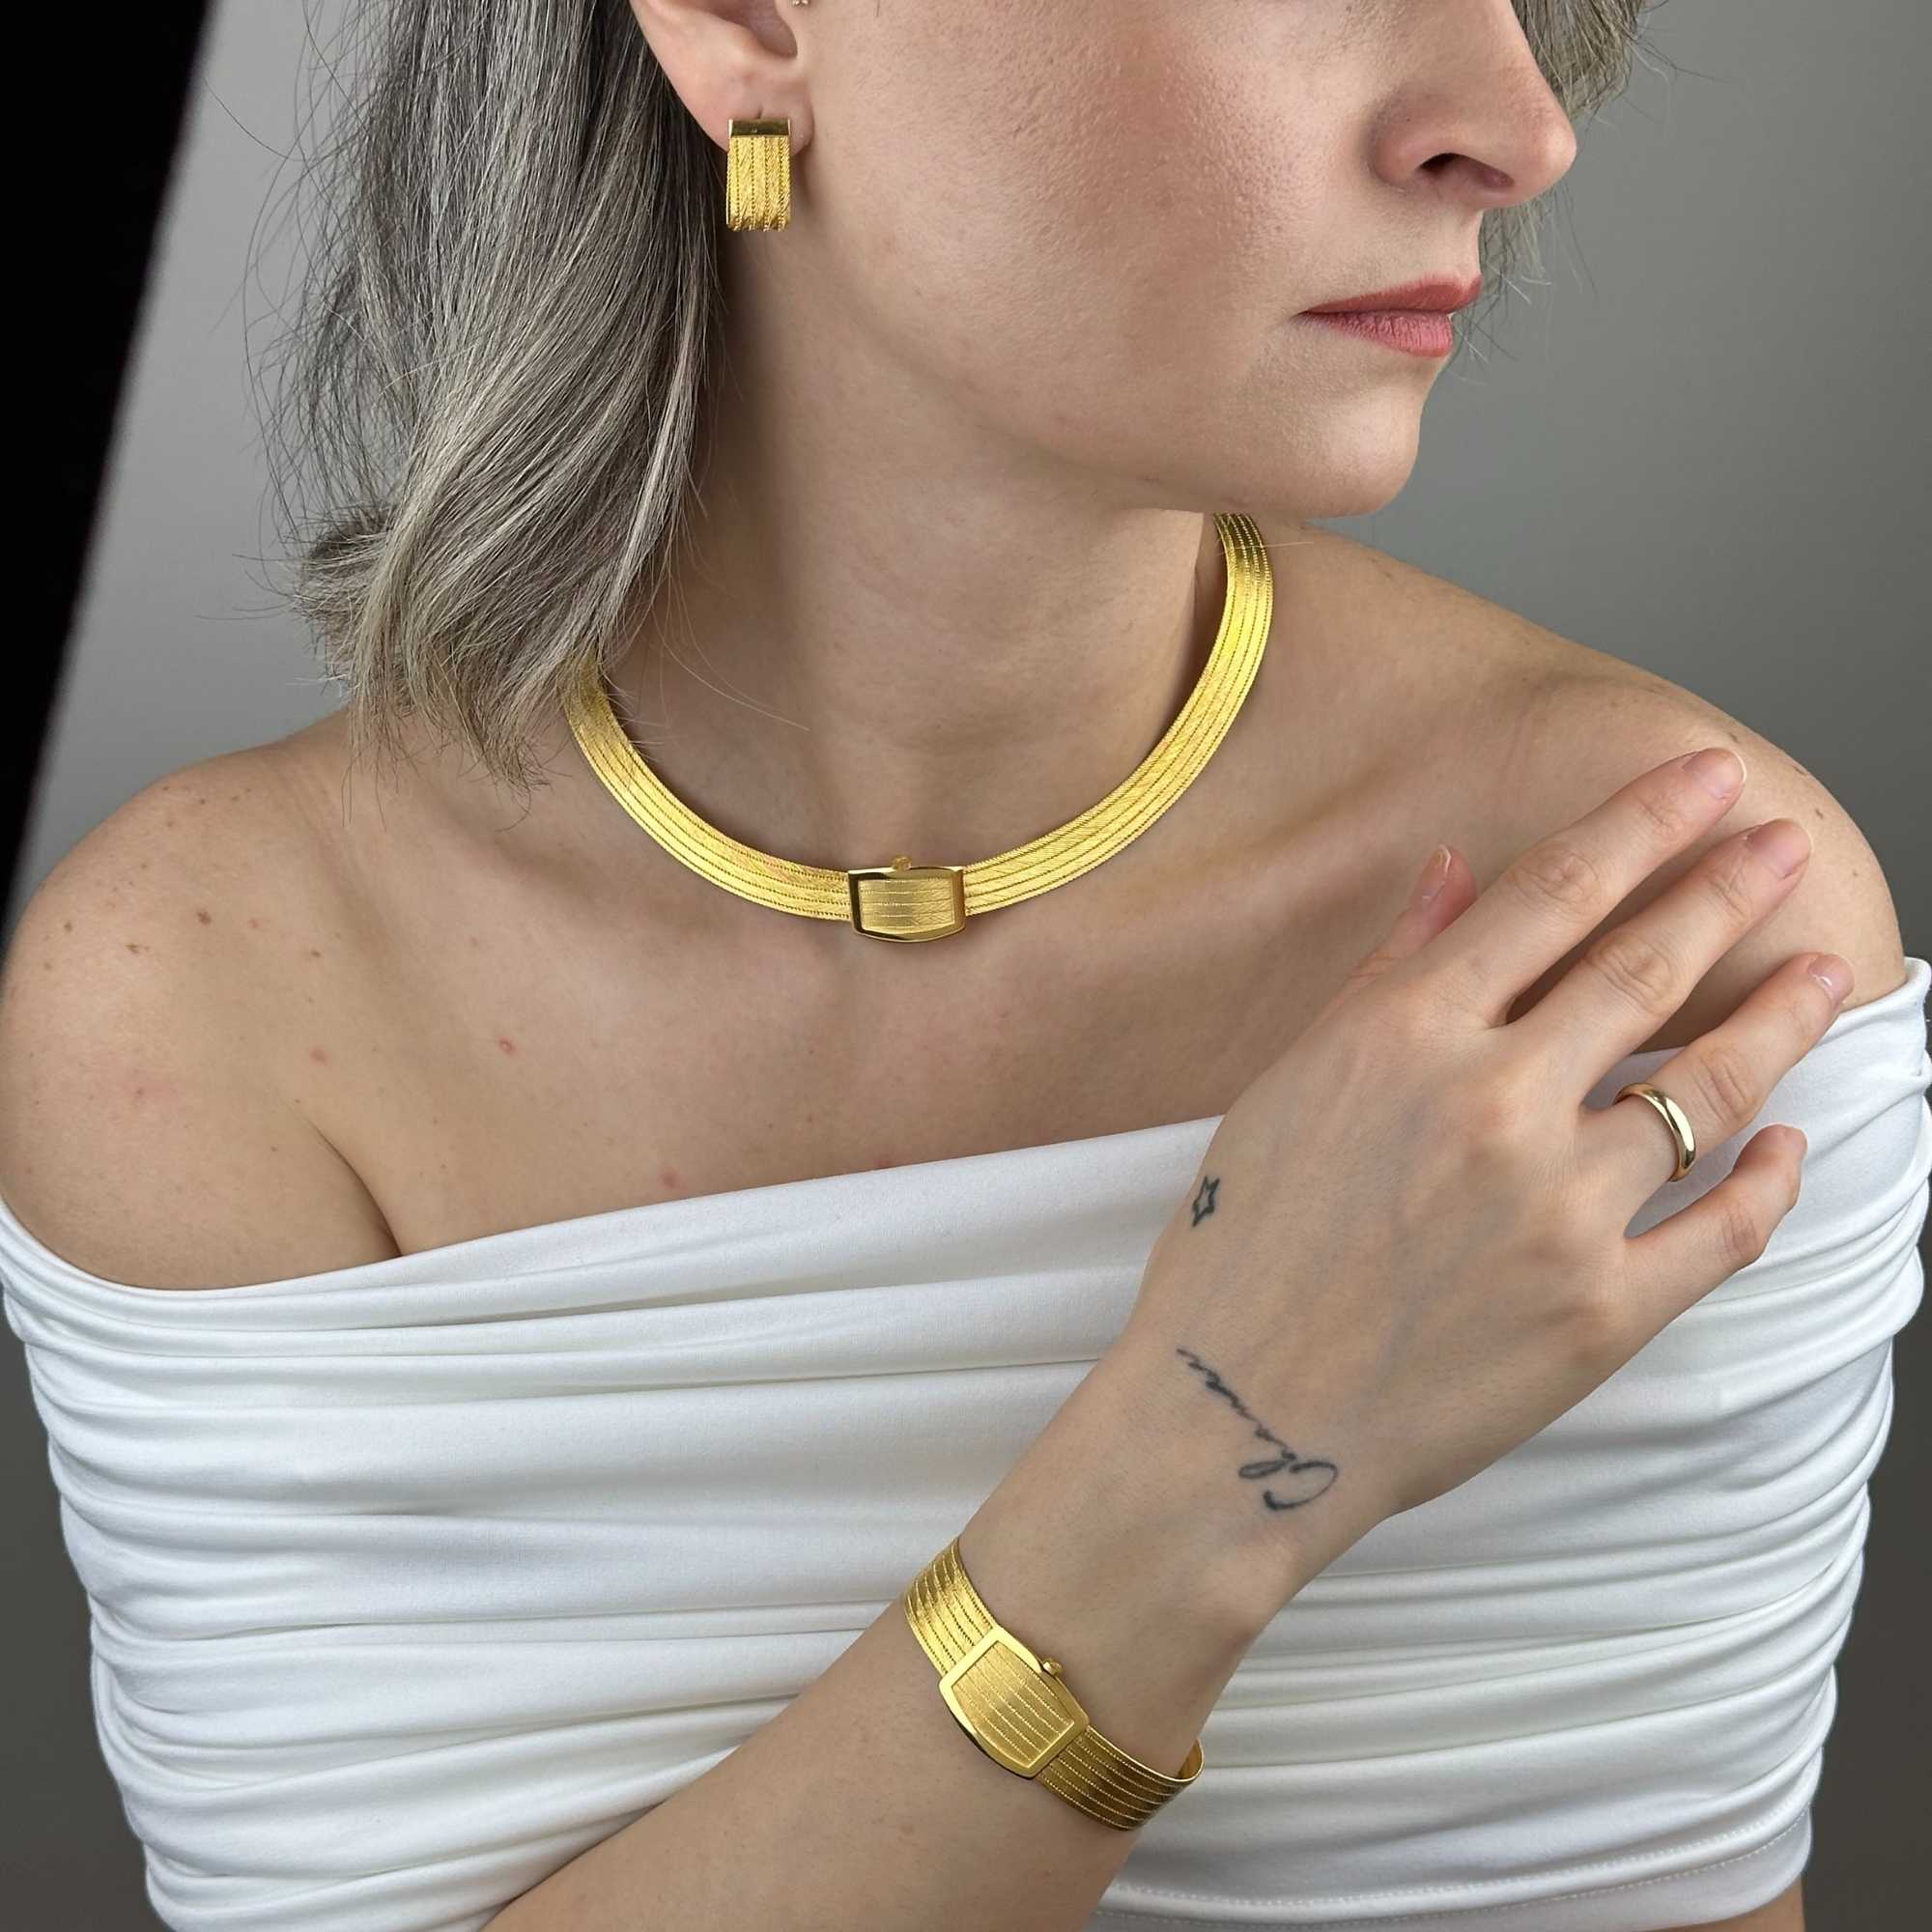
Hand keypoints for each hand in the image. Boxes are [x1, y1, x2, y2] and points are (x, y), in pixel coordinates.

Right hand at [1118, 747, 1852, 1588]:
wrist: (1231, 1418)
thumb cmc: (1238, 1249)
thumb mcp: (1287, 1086)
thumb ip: (1385, 974)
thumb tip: (1455, 872)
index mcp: (1405, 1038)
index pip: (1553, 896)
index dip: (1639, 823)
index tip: (1700, 775)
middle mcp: (1494, 1106)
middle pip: (1645, 970)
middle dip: (1724, 889)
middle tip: (1777, 841)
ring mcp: (1559, 1211)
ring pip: (1706, 1091)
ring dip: (1777, 1018)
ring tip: (1822, 968)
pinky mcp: (1601, 1313)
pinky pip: (1721, 1231)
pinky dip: (1769, 1180)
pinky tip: (1789, 1142)